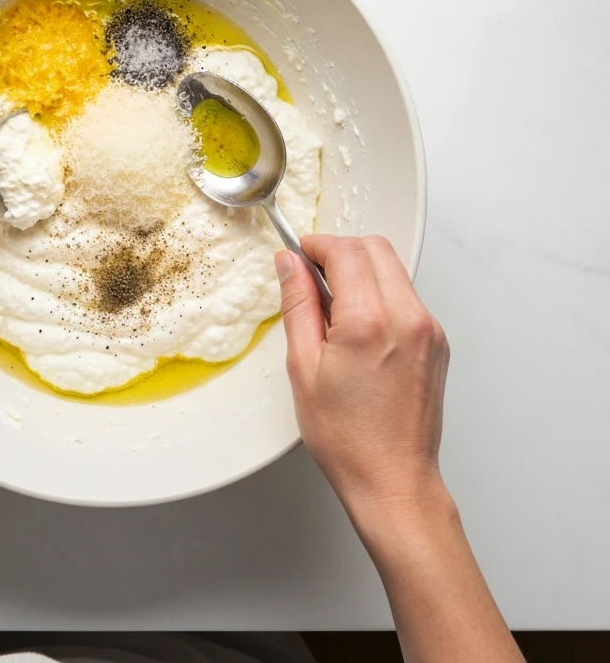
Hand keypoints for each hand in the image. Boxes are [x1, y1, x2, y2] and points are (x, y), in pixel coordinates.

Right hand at [275, 235, 449, 528]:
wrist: (392, 480)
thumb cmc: (347, 437)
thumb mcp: (303, 366)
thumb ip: (298, 304)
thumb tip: (289, 265)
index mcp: (369, 322)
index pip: (346, 251)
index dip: (315, 246)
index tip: (297, 256)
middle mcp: (407, 318)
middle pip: (375, 248)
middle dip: (339, 252)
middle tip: (311, 277)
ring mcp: (428, 329)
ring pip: (393, 269)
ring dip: (360, 272)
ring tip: (332, 310)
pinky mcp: (436, 342)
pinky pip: (405, 296)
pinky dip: (379, 295)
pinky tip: (357, 328)